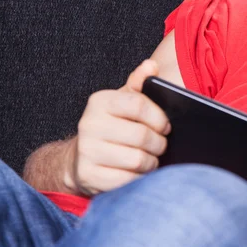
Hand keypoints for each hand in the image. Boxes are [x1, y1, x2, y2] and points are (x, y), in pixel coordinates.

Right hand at [65, 59, 170, 195]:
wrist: (81, 158)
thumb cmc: (111, 126)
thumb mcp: (123, 102)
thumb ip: (139, 84)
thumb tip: (150, 66)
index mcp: (100, 101)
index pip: (138, 104)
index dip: (159, 117)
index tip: (165, 126)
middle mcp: (89, 124)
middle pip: (141, 135)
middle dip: (158, 143)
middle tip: (160, 146)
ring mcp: (87, 151)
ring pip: (137, 160)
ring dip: (151, 162)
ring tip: (150, 159)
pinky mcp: (89, 176)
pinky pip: (127, 180)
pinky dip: (139, 178)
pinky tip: (137, 173)